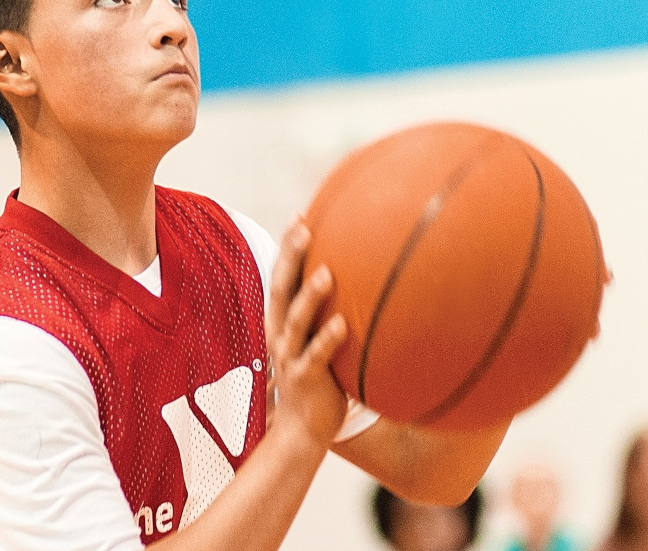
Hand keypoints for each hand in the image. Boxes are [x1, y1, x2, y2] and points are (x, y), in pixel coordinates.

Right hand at [264, 222, 349, 450]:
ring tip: (326, 273)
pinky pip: (316, 356)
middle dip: (290, 257)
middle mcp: (280, 334)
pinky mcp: (304, 379)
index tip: (299, 216)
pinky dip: (327, 340)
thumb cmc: (319, 381)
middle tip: (303, 228)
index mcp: (282, 322)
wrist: (302, 430)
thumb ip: (331, 315)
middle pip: (281, 288)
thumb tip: (367, 288)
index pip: (281, 278)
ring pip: (296, 320)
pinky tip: (342, 325)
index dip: (287, 248)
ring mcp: (289, 356)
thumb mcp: (319, 343)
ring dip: (310, 296)